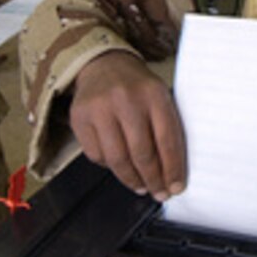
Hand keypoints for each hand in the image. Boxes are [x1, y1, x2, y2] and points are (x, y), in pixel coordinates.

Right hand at [69, 51, 185, 200]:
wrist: (104, 64)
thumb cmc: (137, 86)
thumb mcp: (160, 97)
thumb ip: (167, 129)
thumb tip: (173, 173)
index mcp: (154, 94)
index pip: (167, 140)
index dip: (172, 169)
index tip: (176, 186)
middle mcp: (126, 100)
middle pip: (142, 153)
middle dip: (153, 179)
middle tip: (159, 192)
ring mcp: (100, 109)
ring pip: (117, 159)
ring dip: (131, 179)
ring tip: (141, 186)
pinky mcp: (80, 118)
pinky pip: (96, 155)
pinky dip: (109, 167)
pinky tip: (119, 166)